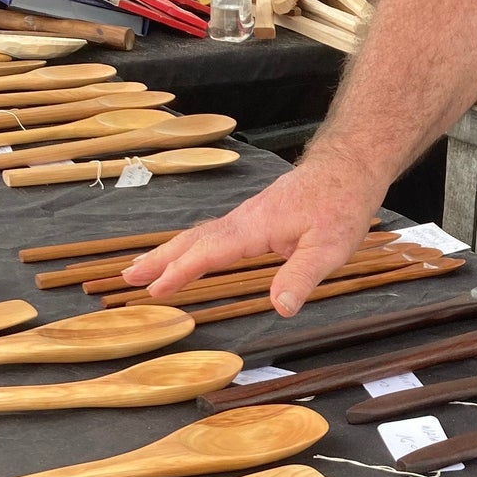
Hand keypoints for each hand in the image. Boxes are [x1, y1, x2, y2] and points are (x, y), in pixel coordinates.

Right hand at [123, 148, 379, 316]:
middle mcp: (243, 220)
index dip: (182, 272)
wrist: (347, 168)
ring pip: (199, 235)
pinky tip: (185, 256)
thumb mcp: (330, 248)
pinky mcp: (254, 218)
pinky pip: (212, 234)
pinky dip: (190, 246)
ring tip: (142, 269)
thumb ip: (302, 276)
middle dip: (160, 260)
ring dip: (169, 253)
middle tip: (129, 277)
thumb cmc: (340, 205)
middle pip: (193, 240)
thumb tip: (281, 307)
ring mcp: (246, 217)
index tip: (156, 289)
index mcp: (255, 227)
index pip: (210, 251)